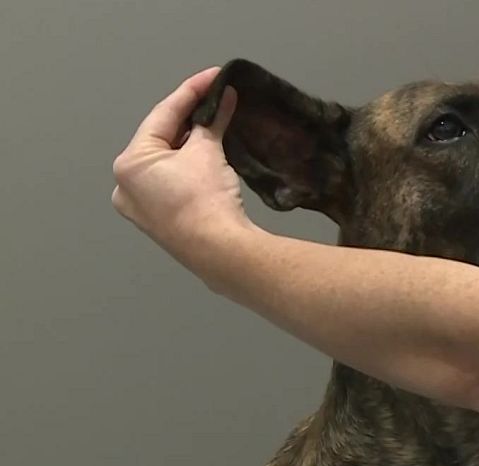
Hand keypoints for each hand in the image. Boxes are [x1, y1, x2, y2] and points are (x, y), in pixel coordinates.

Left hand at [111, 67, 250, 260]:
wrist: (220, 250)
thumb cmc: (205, 200)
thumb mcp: (208, 151)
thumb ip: (214, 120)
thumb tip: (225, 99)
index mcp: (129, 164)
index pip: (163, 115)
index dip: (192, 92)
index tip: (214, 76)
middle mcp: (126, 186)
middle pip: (162, 138)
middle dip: (191, 118)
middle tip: (217, 98)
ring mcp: (141, 207)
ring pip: (168, 162)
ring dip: (191, 142)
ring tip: (217, 122)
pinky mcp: (161, 222)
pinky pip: (173, 183)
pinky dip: (189, 166)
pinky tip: (208, 155)